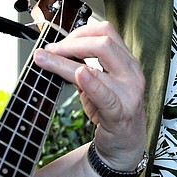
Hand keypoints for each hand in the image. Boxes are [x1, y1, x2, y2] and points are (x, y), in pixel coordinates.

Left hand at [33, 20, 145, 171]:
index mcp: (127, 62)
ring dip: (65, 61)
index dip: (80, 31)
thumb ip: (83, 65)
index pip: (107, 31)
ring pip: (97, 66)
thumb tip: (55, 49)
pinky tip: (79, 75)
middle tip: (50, 50)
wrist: (124, 145)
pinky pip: (106, 96)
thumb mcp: (98, 83)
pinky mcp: (120, 114)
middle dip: (71, 43)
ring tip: (45, 59)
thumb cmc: (111, 111)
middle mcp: (132, 73)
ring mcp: (129, 93)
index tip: (59, 41)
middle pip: (103, 42)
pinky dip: (91, 84)